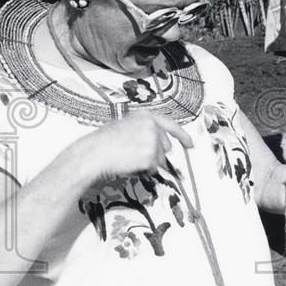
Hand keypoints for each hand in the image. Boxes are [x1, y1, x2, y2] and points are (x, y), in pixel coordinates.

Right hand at [76, 113, 193, 182]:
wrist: (95, 153)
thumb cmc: (104, 141)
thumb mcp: (125, 125)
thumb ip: (143, 128)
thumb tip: (156, 140)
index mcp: (146, 116)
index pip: (171, 125)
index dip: (182, 136)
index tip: (190, 144)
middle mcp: (152, 126)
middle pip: (166, 146)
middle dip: (156, 153)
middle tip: (136, 155)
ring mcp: (153, 141)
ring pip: (160, 159)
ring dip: (148, 162)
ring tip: (129, 158)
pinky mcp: (151, 156)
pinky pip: (154, 168)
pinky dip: (144, 169)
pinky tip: (131, 164)